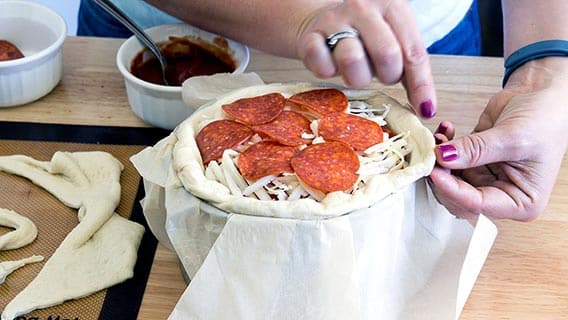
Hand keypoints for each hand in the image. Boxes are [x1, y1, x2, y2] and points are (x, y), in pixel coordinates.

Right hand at [296, 0, 436, 117]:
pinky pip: (322, 66)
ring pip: (353, 60)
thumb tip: (426, 109)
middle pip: (387, 55)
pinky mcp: (310, 36)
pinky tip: (331, 65)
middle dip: (387, 76)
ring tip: (355, 70)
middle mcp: (363, 7)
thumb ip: (412, 71)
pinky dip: (328, 73)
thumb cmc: (364, 39)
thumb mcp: (394, 44)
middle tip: (379, 74)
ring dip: (357, 78)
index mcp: (392, 6)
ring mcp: (334, 19)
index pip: (413, 51)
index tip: (424, 110)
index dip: (421, 85)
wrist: (321, 23)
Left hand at [428, 57, 567, 220]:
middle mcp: (501, 193)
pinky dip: (443, 147)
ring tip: (438, 138)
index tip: (436, 173)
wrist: (542, 93)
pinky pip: (449, 162)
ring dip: (439, 161)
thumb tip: (443, 158)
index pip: (479, 205)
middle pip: (459, 198)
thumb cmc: (545, 119)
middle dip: (443, 178)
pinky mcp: (473, 161)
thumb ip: (476, 150)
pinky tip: (445, 131)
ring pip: (450, 180)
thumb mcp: (512, 137)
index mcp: (521, 202)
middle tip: (432, 157)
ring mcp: (485, 177)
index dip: (453, 191)